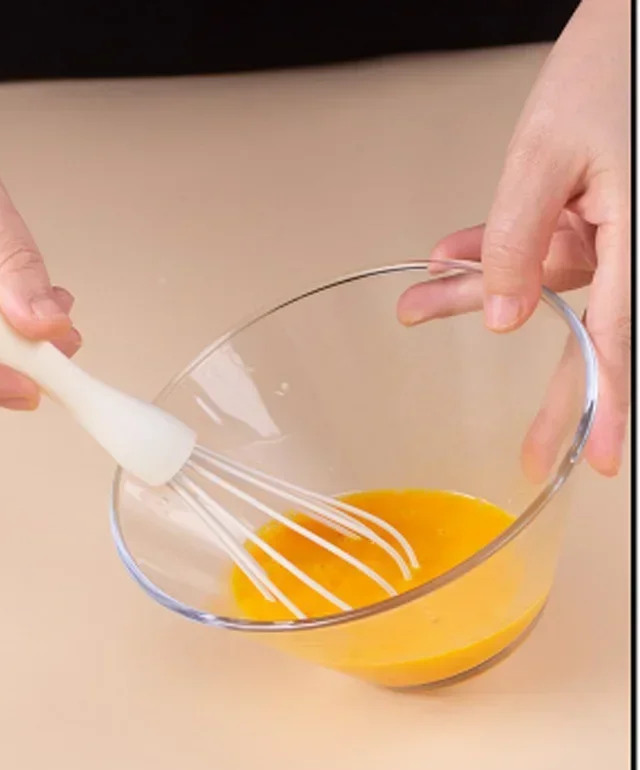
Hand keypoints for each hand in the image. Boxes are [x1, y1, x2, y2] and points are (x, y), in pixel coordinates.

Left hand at [398, 0, 629, 476]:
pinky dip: (496, 247)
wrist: (632, 17)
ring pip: (548, 283)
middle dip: (555, 396)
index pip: (619, 340)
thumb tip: (507, 321)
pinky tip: (446, 254)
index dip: (608, 405)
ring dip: (477, 292)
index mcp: (636, 239)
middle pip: (593, 338)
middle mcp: (632, 246)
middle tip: (530, 454)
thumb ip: (519, 239)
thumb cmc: (610, 65)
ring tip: (416, 305)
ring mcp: (615, 232)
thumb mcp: (546, 156)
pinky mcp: (596, 213)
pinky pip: (544, 245)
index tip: (601, 460)